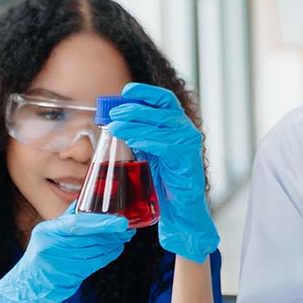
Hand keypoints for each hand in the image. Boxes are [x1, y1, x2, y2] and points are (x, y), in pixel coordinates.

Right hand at [0, 209, 133, 302]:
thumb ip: (66, 219)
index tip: (120, 221)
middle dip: (112, 234)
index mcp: (47, 231)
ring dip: (113, 244)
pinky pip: (96, 263)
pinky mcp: (71, 275)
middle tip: (128, 229)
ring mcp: (61, 263)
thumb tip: (84, 201)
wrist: (30, 285)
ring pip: (95, 251)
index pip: (78, 224)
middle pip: (90, 238)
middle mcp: (52, 246)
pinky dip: (109, 255)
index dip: (102, 223)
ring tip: (124, 237)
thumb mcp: (47, 233)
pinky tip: (116, 249)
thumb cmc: (41, 255)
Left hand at [107, 82, 218, 262]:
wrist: (180, 211)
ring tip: (115, 124)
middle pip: (162, 108)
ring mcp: (189, 145)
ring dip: (136, 122)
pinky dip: (147, 139)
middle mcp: (186, 131)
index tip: (125, 91)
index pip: (164, 99)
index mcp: (177, 126)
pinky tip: (131, 138)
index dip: (145, 92)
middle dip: (135, 107)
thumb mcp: (149, 152)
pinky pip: (167, 145)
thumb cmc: (164, 182)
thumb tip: (114, 121)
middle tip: (113, 111)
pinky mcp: (188, 161)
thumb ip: (139, 136)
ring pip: (163, 124)